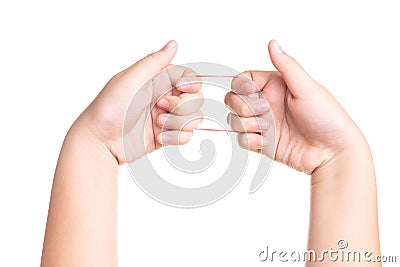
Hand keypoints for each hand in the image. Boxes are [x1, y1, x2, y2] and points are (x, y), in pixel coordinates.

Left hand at [75, 40, 202, 163]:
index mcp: (157, 80)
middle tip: (161, 107)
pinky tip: (159, 137)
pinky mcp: (166, 135)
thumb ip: (154, 62)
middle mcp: (164, 97)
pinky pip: (186, 135)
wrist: (100, 142)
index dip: (191, 83)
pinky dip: (175, 137)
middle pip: (195, 99)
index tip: (182, 88)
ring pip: (194, 118)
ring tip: (158, 125)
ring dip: (179, 123)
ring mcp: (166, 117)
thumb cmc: (109, 109)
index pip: (188, 77)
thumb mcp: (130, 80)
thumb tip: (173, 44)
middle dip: (183, 106)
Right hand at [225, 40, 364, 173]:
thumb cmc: (327, 118)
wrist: (332, 152)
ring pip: (235, 120)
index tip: (251, 93)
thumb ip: (286, 66)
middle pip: (233, 100)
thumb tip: (272, 43)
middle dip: (241, 107)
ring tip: (266, 129)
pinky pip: (243, 139)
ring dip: (245, 125)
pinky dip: (250, 141)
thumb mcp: (307, 88)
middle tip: (262, 112)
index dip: (241, 86)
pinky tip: (267, 142)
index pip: (243, 80)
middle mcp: (267, 103)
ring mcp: (264, 124)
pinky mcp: (263, 143)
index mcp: (275, 86)